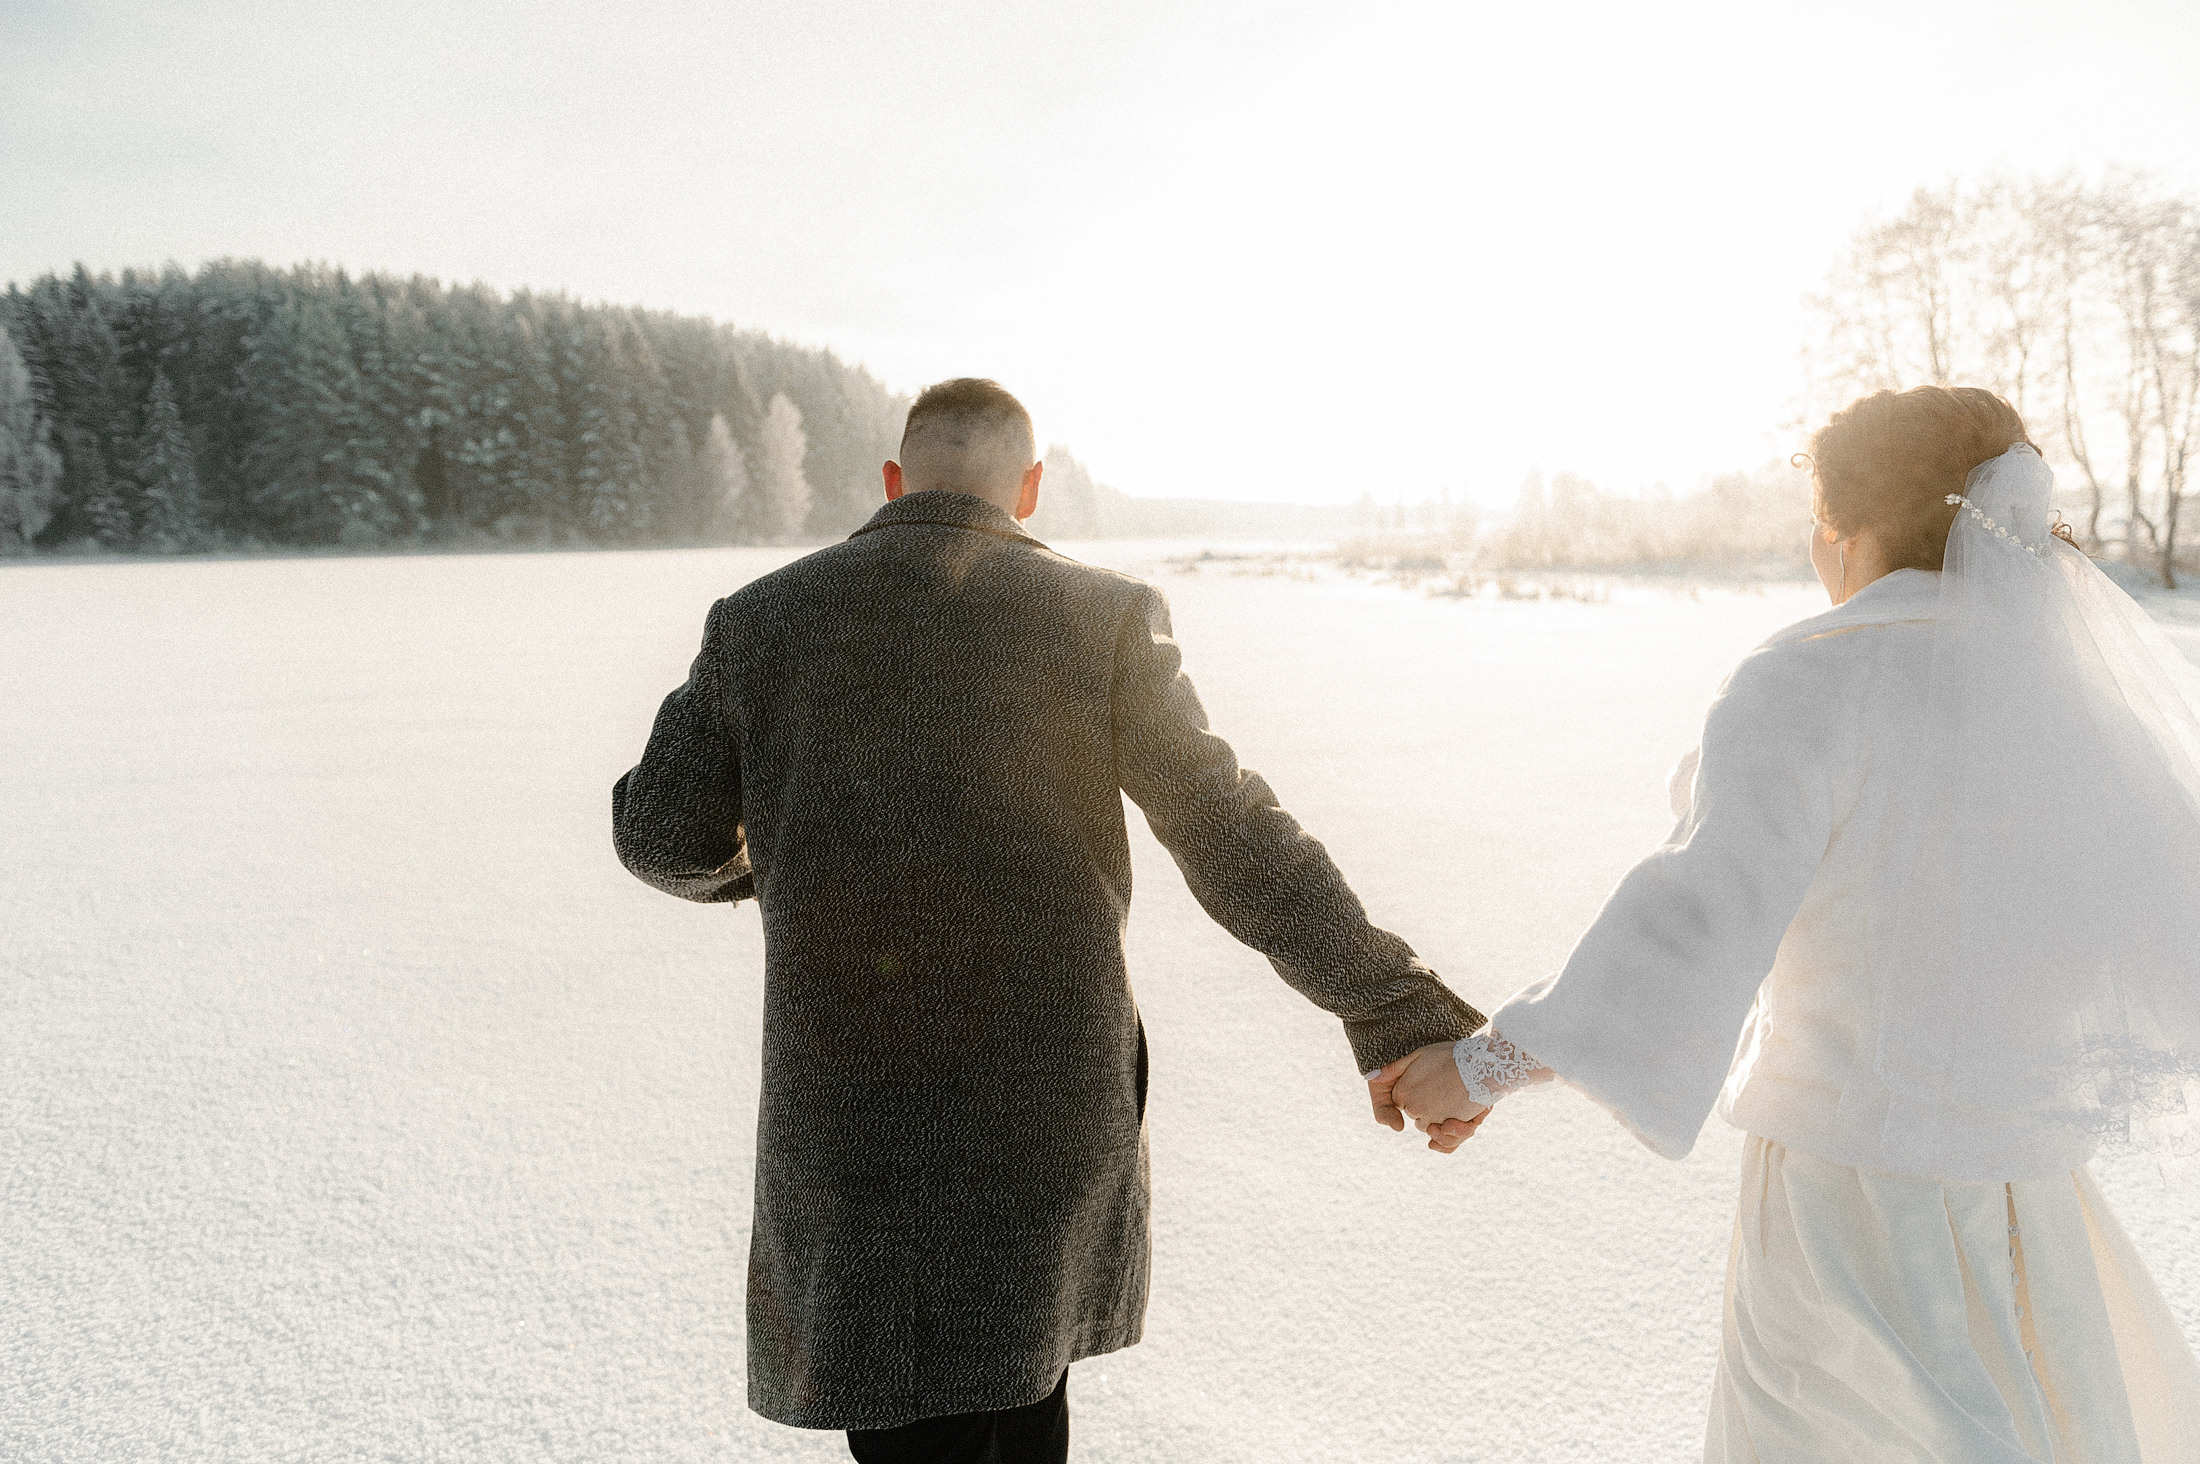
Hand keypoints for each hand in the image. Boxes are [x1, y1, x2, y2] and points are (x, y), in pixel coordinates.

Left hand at [1368, 1042, 1491, 1152]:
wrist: (1481, 1064)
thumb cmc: (1449, 1056)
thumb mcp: (1418, 1055)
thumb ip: (1393, 1069)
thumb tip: (1370, 1077)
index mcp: (1403, 1092)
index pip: (1402, 1101)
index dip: (1417, 1092)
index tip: (1430, 1082)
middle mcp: (1413, 1108)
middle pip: (1417, 1115)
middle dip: (1428, 1105)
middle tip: (1444, 1087)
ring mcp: (1431, 1120)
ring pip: (1431, 1127)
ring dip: (1441, 1119)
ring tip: (1454, 1098)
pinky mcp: (1450, 1129)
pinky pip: (1444, 1142)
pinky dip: (1448, 1137)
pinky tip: (1451, 1125)